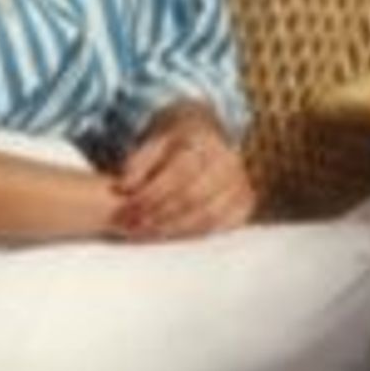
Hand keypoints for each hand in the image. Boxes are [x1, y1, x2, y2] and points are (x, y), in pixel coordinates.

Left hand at [111, 102, 255, 241]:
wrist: (208, 135)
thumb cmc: (177, 140)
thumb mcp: (155, 140)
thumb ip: (139, 161)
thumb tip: (124, 186)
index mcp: (204, 141)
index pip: (177, 174)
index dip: (151, 195)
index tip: (127, 209)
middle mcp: (227, 161)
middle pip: (191, 198)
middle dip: (158, 216)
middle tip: (131, 227)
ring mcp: (240, 183)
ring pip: (206, 216)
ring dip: (172, 229)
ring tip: (145, 233)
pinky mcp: (245, 202)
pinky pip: (220, 225)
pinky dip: (193, 233)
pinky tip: (170, 235)